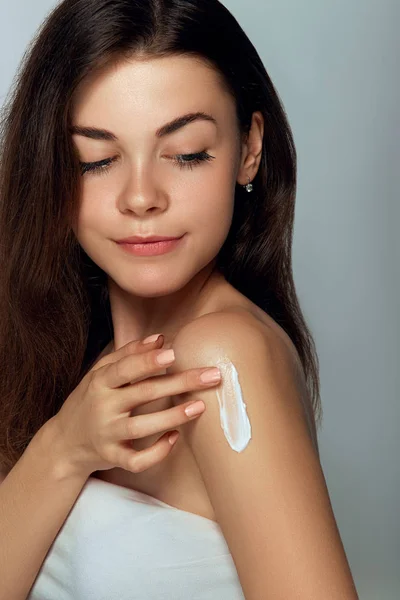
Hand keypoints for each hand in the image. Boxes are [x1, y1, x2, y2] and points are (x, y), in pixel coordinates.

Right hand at [49, 335, 220, 478]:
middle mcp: (103, 408)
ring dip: (172, 416)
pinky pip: (136, 460)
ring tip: (199, 406)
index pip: (125, 369)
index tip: (173, 353)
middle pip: (143, 393)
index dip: (148, 361)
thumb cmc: (90, 400)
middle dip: (179, 383)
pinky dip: (157, 452)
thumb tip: (160, 338)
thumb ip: (128, 354)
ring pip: (142, 428)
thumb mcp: (100, 373)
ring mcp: (107, 435)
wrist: (64, 442)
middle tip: (211, 376)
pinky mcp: (112, 457)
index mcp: (100, 383)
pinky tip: (175, 437)